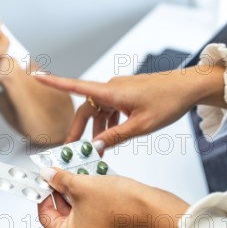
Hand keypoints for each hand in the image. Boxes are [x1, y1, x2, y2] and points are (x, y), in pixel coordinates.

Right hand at [35, 67, 224, 150]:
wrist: (189, 87)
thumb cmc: (168, 101)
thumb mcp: (140, 126)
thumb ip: (115, 136)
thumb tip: (96, 146)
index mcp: (111, 92)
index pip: (75, 87)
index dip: (54, 83)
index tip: (37, 77)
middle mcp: (111, 88)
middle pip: (86, 109)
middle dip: (78, 130)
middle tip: (74, 149)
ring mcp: (119, 90)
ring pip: (99, 111)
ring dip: (96, 130)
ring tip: (99, 150)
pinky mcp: (126, 94)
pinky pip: (110, 109)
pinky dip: (107, 123)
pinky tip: (112, 136)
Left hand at [37, 169, 188, 227]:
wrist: (153, 209)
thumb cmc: (120, 203)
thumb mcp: (82, 185)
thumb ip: (59, 180)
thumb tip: (47, 176)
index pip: (46, 217)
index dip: (44, 196)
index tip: (45, 182)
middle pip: (63, 217)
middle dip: (62, 195)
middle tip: (63, 177)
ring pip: (79, 217)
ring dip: (77, 198)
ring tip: (80, 179)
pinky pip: (94, 220)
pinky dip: (91, 205)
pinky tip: (95, 189)